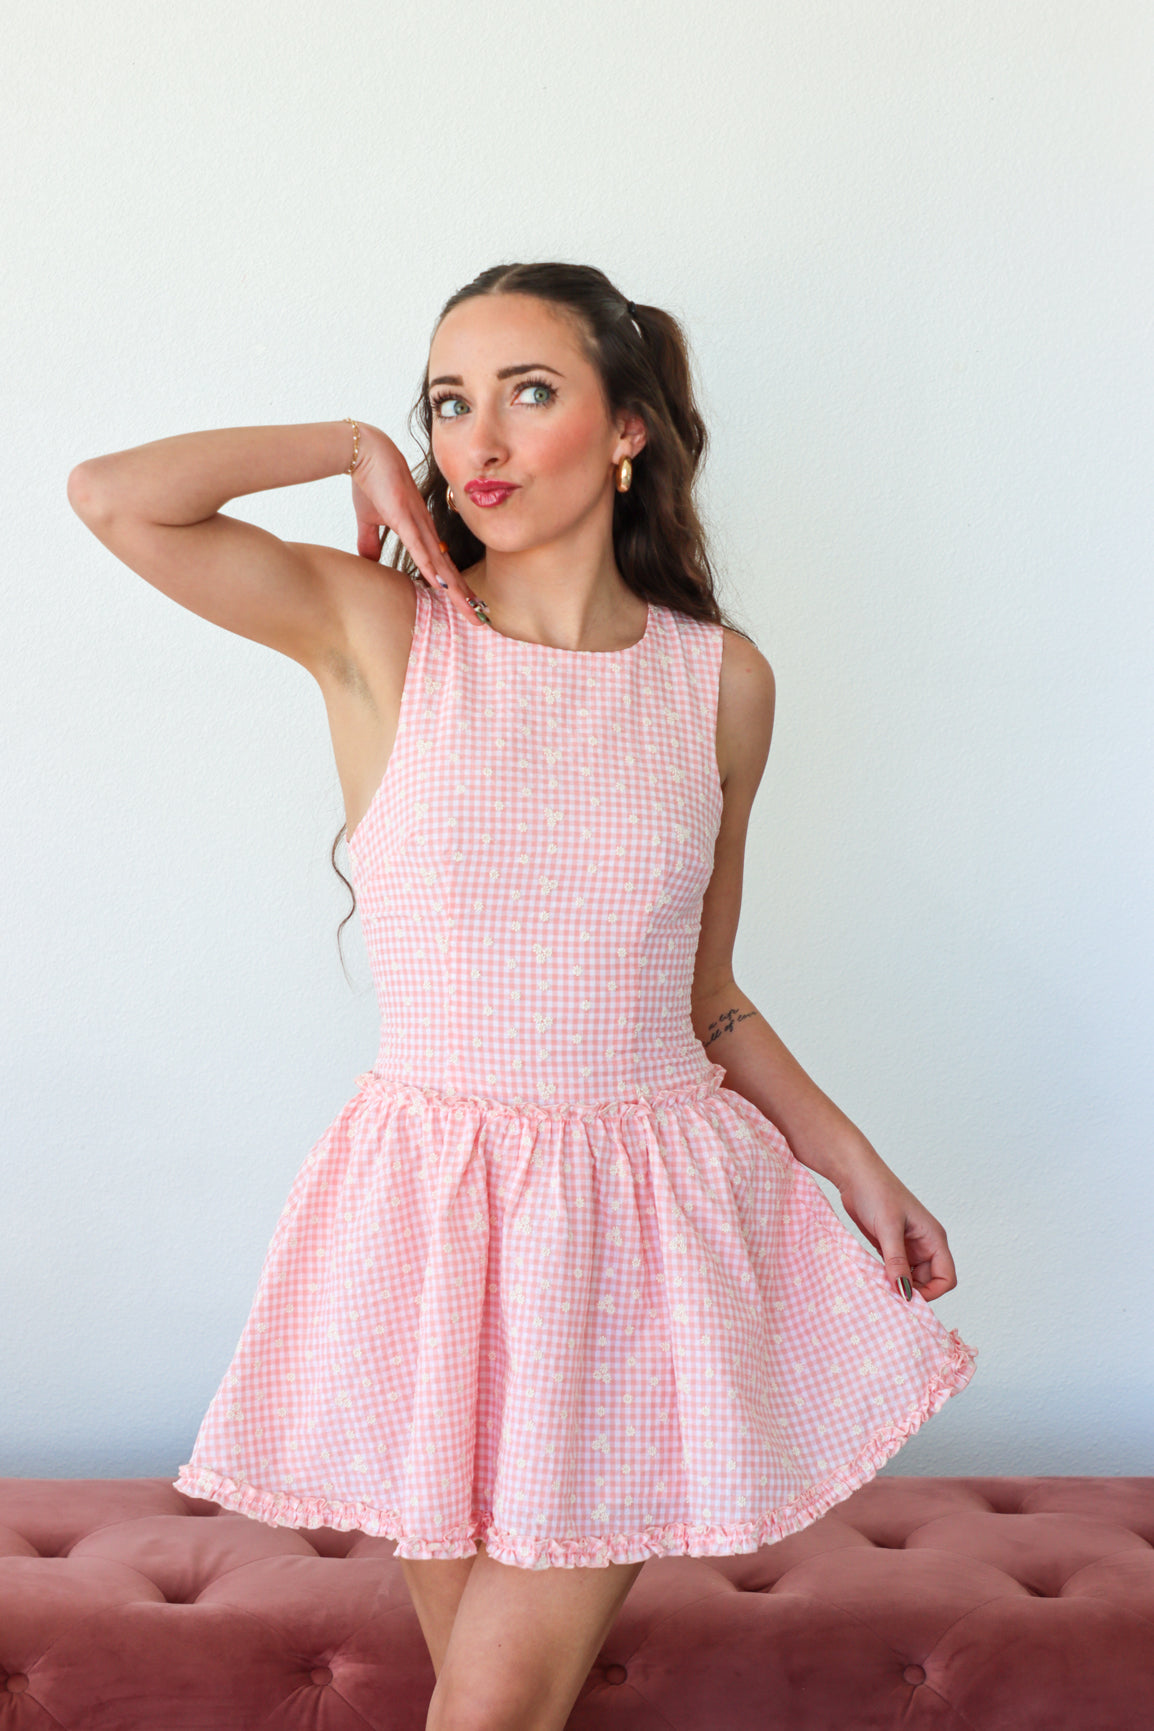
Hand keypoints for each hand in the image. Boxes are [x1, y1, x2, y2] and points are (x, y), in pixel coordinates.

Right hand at [347, 426, 488, 629]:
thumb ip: (370, 541)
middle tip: (480, 619)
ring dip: (456, 590)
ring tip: (472, 611)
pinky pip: (419, 547)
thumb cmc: (371, 482)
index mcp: (421, 530)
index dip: (456, 586)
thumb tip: (369, 562)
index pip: (443, 564)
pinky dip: (431, 567)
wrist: (365, 453)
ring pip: (440, 564)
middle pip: (449, 569)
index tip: (469, 605)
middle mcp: (426, 529)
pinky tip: (441, 586)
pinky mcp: (404, 518)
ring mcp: (417, 523)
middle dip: (465, 596)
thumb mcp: (369, 519)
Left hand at [835, 1155, 959, 1302]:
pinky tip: (875, 1279)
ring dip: (899, 1285)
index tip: (908, 1298)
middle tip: (889, 1296)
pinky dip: (888, 1277)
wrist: (855, 1174)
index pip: (946, 1277)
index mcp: (933, 1238)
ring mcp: (907, 1246)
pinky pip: (895, 1270)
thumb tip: (905, 1293)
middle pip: (929, 1282)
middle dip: (912, 1291)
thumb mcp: (888, 1228)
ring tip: (880, 1287)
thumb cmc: (876, 1191)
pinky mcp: (891, 1246)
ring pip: (911, 1278)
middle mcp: (924, 1244)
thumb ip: (897, 1261)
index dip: (932, 1292)